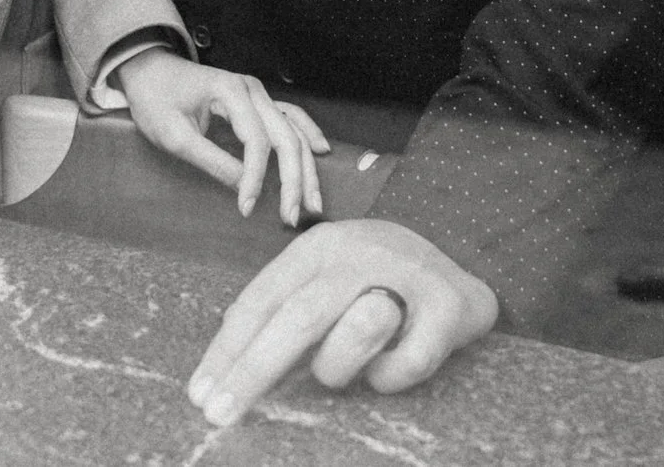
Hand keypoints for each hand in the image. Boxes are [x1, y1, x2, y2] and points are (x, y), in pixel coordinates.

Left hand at [114, 50, 327, 227]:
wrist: (148, 71)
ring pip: (293, 131)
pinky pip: (290, 117)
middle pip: (285, 137)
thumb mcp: (173, 134)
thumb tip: (241, 188)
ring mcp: (257, 93)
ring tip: (314, 201)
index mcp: (231, 91)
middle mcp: (252, 89)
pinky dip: (307, 135)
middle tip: (292, 217)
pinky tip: (321, 152)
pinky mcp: (256, 101)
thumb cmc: (156, 99)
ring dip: (306, 166)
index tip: (246, 209)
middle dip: (293, 180)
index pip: (256, 141)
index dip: (255, 178)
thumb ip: (209, 160)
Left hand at [186, 218, 497, 425]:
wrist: (462, 260)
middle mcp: (358, 252)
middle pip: (297, 316)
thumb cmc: (378, 281)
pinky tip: (390, 370)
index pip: (262, 299)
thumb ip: (284, 307)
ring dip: (339, 367)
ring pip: (353, 333)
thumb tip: (226, 349)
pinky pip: (405, 364)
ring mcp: (406, 275)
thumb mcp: (326, 279)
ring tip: (343, 370)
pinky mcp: (448, 306)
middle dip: (253, 370)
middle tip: (222, 415)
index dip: (228, 349)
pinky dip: (390, 379)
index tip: (201, 394)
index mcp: (318, 247)